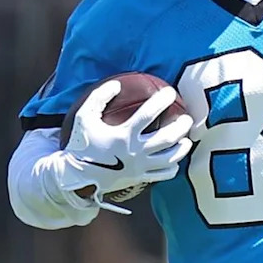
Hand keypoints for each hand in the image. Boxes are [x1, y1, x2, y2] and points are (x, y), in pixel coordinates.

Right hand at [60, 80, 192, 199]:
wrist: (76, 178)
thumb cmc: (80, 145)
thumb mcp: (84, 117)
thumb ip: (99, 97)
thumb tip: (117, 84)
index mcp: (123, 135)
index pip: (148, 114)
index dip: (161, 101)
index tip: (170, 92)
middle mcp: (135, 152)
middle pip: (167, 138)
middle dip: (181, 126)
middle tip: (187, 118)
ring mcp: (139, 167)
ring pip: (170, 158)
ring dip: (182, 148)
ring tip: (187, 140)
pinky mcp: (140, 179)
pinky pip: (163, 175)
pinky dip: (173, 167)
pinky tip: (175, 161)